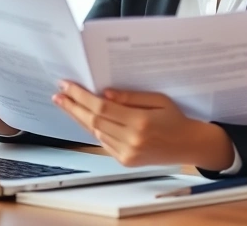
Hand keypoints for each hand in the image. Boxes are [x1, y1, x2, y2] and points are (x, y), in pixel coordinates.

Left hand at [53, 81, 234, 169]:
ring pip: (95, 132)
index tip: (67, 86)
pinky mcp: (125, 160)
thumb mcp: (158, 99)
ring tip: (67, 104)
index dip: (81, 96)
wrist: (188, 145)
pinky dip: (92, 129)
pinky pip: (102, 142)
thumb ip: (131, 96)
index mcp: (140, 122)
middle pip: (93, 120)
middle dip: (73, 106)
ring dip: (79, 118)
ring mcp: (127, 153)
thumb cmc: (176, 119)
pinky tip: (84, 118)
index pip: (102, 107)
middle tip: (58, 95)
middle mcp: (131, 140)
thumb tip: (104, 93)